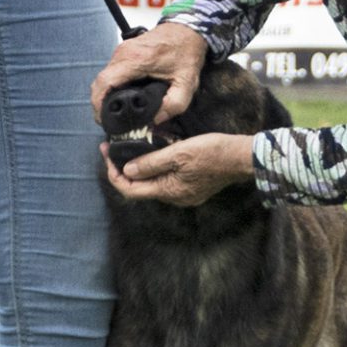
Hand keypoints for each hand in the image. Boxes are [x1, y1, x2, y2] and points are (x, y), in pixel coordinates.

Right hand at [91, 23, 207, 124]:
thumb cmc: (186, 53)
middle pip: (100, 82)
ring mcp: (121, 50)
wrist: (187, 30)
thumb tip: (156, 119)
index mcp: (136, 60)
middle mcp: (123, 53)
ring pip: (104, 77)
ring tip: (114, 112)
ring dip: (105, 95)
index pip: (105, 82)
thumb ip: (174, 104)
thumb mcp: (187, 83)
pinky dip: (111, 86)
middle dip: (100, 103)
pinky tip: (120, 98)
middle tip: (108, 120)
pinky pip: (111, 71)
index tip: (102, 119)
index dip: (98, 103)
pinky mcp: (123, 51)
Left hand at [100, 134, 254, 206]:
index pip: (130, 189)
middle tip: (114, 148)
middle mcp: (174, 198)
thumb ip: (151, 163)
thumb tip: (127, 170)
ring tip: (131, 148)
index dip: (114, 173)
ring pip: (153, 183)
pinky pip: (166, 181)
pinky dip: (155, 169)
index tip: (106, 153)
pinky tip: (154, 154)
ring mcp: (184, 195)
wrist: (241, 158)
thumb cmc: (212, 152)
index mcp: (168, 191)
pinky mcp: (192, 188)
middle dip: (124, 169)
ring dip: (140, 168)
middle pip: (140, 187)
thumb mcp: (178, 153)